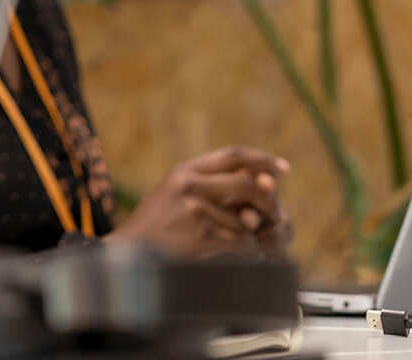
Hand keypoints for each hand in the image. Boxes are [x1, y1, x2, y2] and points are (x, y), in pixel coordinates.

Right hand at [109, 146, 291, 257]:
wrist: (127, 255)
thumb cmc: (155, 228)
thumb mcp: (175, 194)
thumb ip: (211, 186)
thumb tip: (264, 185)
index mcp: (184, 170)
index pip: (233, 155)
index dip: (261, 160)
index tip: (283, 169)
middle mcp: (189, 184)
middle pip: (246, 184)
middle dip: (268, 201)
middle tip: (278, 215)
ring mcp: (194, 208)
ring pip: (244, 220)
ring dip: (254, 237)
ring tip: (252, 245)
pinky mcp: (200, 234)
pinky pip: (240, 242)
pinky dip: (250, 252)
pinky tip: (248, 257)